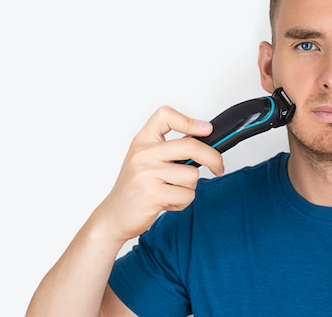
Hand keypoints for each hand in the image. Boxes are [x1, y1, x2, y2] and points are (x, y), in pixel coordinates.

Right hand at [93, 106, 224, 243]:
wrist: (113, 216)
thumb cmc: (134, 188)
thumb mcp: (145, 160)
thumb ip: (168, 150)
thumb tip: (203, 140)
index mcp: (142, 141)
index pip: (165, 116)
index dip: (189, 121)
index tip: (206, 129)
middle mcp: (143, 154)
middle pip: (191, 146)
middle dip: (213, 158)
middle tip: (218, 166)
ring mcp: (147, 173)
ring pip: (192, 175)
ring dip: (188, 188)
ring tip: (171, 192)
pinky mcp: (152, 194)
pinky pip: (187, 195)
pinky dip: (182, 203)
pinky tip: (166, 202)